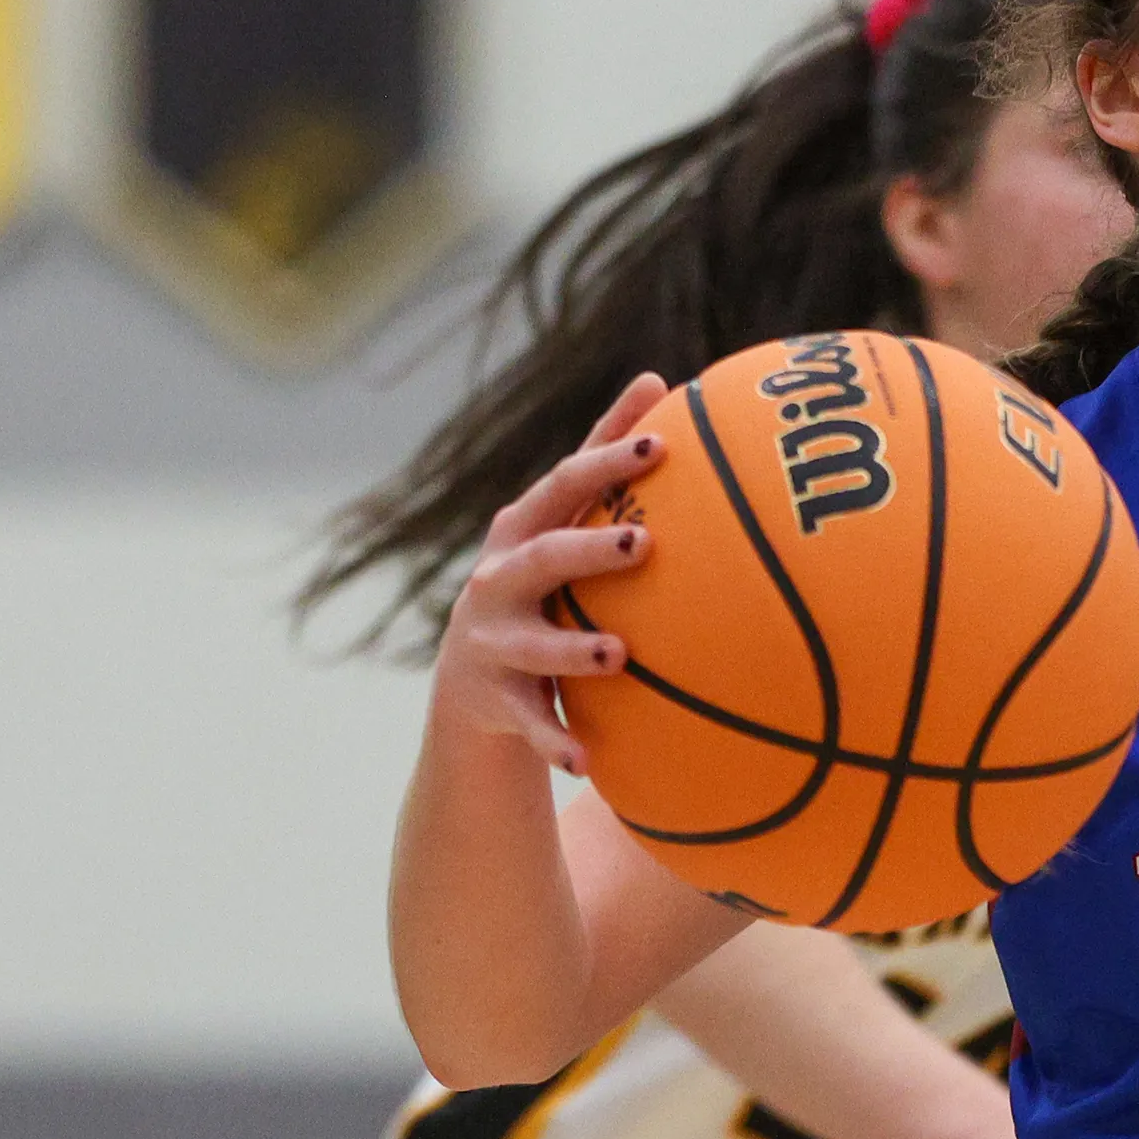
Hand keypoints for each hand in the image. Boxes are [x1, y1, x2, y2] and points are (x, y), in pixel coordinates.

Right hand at [431, 373, 668, 774]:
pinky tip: (586, 759)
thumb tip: (665, 379)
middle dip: (587, 549)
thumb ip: (608, 465)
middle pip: (541, 557)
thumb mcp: (565, 529)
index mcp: (523, 533)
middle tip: (643, 544)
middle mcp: (497, 581)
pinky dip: (554, 740)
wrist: (474, 691)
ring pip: (531, 646)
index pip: (566, 485)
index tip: (661, 445)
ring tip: (618, 655)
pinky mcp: (492, 700)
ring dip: (571, 649)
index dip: (608, 461)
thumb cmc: (542, 589)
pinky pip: (529, 722)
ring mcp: (490, 642)